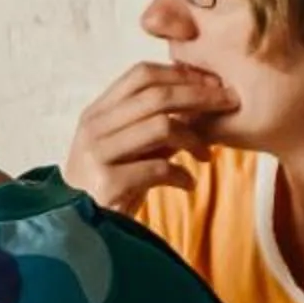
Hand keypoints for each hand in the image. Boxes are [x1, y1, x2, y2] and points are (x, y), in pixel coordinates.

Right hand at [64, 63, 236, 210]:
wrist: (74, 228)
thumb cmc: (107, 187)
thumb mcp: (126, 149)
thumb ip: (153, 126)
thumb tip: (201, 102)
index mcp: (97, 112)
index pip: (141, 74)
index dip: (181, 75)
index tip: (212, 84)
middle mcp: (93, 127)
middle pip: (156, 96)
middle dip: (200, 96)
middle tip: (229, 103)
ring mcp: (97, 154)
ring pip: (161, 127)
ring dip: (194, 138)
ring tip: (207, 155)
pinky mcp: (106, 183)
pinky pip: (158, 169)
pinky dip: (181, 175)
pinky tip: (188, 184)